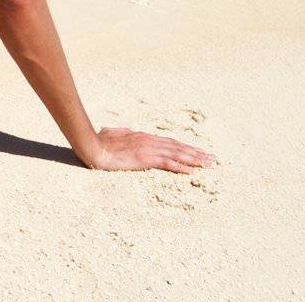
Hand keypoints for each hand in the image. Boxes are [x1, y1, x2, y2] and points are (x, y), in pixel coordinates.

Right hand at [86, 126, 215, 172]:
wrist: (93, 146)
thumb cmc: (100, 141)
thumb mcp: (113, 135)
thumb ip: (121, 134)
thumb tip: (123, 132)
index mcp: (143, 137)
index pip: (169, 143)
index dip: (185, 147)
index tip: (198, 152)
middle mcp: (149, 141)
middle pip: (177, 147)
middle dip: (195, 153)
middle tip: (211, 158)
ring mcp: (147, 149)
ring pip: (176, 154)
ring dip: (193, 159)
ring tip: (207, 164)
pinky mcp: (144, 158)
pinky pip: (166, 163)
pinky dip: (180, 166)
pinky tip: (191, 171)